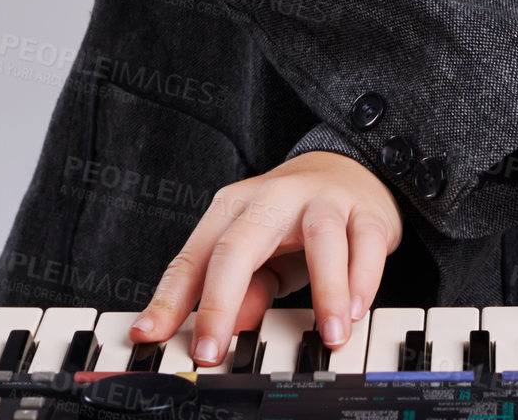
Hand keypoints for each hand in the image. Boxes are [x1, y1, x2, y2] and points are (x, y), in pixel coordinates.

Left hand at [129, 149, 401, 364]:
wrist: (348, 168)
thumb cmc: (293, 219)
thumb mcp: (260, 253)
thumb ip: (243, 289)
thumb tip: (230, 329)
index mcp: (236, 207)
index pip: (196, 256)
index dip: (171, 299)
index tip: (151, 336)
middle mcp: (274, 197)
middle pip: (241, 242)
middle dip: (221, 300)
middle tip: (211, 349)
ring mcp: (323, 199)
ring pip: (320, 235)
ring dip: (326, 288)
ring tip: (328, 333)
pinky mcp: (366, 210)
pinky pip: (366, 242)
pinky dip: (363, 277)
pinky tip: (356, 308)